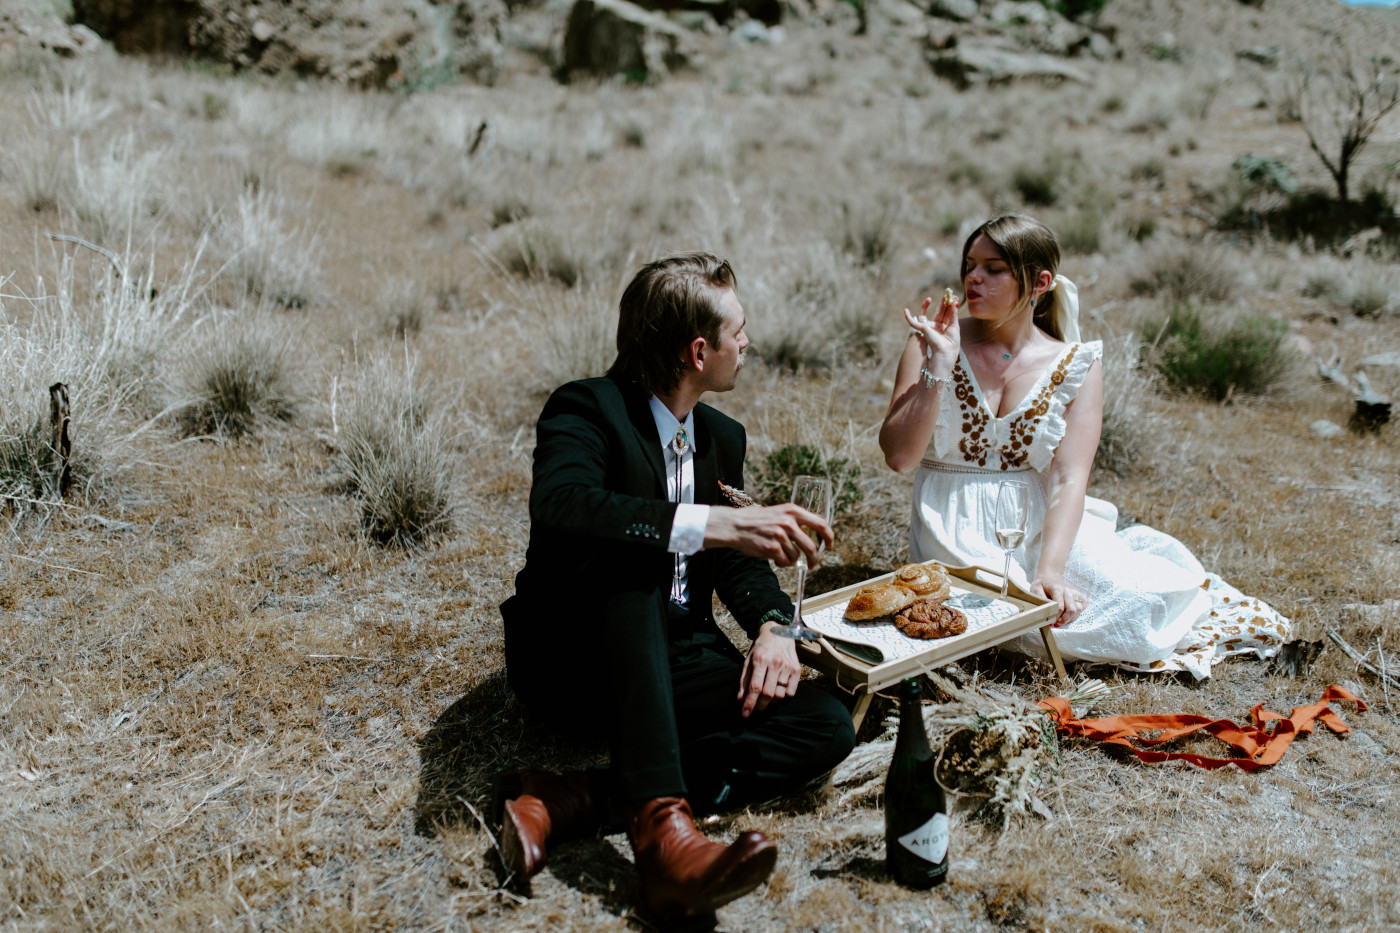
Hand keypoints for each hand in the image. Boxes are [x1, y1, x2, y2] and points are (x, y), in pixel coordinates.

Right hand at [704, 503, 832, 567]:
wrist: (734, 525)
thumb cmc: (754, 520)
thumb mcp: (777, 513)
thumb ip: (793, 521)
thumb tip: (808, 536)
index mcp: (792, 511)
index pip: (820, 523)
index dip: (829, 536)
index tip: (829, 545)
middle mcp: (788, 522)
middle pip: (811, 546)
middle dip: (814, 559)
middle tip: (813, 564)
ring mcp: (780, 535)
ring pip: (796, 556)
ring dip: (791, 560)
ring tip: (781, 556)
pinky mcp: (772, 548)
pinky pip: (786, 561)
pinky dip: (782, 563)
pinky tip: (775, 558)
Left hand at [738, 622, 801, 716]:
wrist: (779, 632)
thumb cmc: (761, 648)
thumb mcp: (748, 660)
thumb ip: (744, 680)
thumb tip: (740, 699)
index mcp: (760, 659)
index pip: (755, 687)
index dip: (749, 703)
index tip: (745, 714)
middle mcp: (775, 663)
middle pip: (768, 693)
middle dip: (759, 706)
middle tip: (754, 710)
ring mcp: (788, 666)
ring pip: (780, 695)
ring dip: (771, 702)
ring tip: (765, 699)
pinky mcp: (797, 669)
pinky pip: (791, 692)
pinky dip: (783, 697)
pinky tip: (777, 692)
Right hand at [904, 290, 959, 371]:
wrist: (942, 356)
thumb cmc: (950, 347)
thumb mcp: (954, 328)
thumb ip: (953, 315)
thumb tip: (955, 303)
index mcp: (945, 329)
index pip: (947, 314)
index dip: (949, 305)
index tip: (953, 297)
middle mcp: (936, 328)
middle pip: (939, 312)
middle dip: (942, 303)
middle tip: (947, 293)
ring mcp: (929, 328)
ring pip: (926, 314)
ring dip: (927, 305)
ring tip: (930, 298)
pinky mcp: (922, 329)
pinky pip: (913, 322)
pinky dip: (908, 317)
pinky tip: (905, 310)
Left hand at [1031, 576, 1086, 627]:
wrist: (1050, 576)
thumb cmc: (1042, 584)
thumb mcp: (1036, 588)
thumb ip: (1039, 597)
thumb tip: (1044, 609)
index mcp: (1057, 589)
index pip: (1059, 607)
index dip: (1055, 617)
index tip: (1050, 622)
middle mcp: (1067, 591)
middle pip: (1071, 609)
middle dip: (1064, 620)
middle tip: (1056, 624)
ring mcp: (1074, 593)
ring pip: (1078, 609)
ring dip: (1071, 619)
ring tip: (1061, 622)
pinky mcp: (1078, 595)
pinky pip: (1084, 604)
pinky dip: (1079, 612)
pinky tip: (1071, 616)